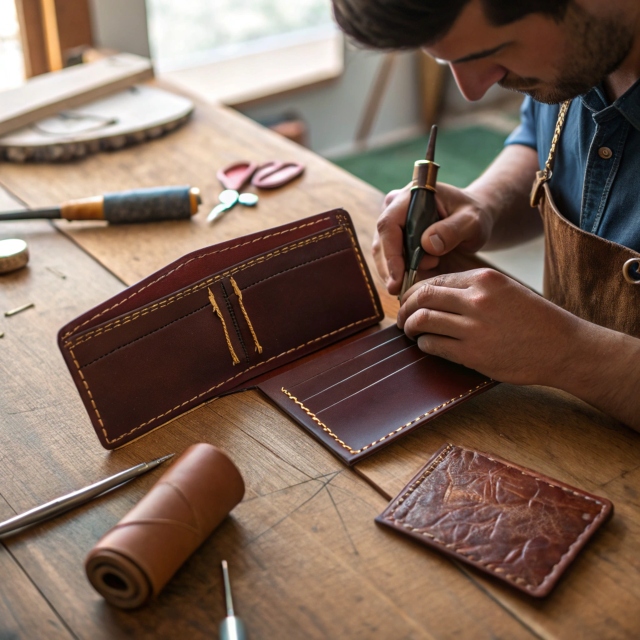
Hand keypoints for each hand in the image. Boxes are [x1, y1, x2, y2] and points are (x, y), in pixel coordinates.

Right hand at [373, 182, 493, 294]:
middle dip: (391, 269)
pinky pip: (388, 259)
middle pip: (381, 242)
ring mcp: (392, 223)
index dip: (391, 254)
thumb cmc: (473, 217)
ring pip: (382, 254)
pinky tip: (409, 285)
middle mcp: (394, 207)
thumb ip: (452, 230)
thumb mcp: (472, 221)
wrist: (471, 219)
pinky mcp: (393, 238)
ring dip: (394, 273)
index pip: (389, 225)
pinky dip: (397, 273)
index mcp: (411, 197)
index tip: (399, 278)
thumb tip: (427, 245)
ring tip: (413, 285)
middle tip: (404, 289)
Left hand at [396, 268, 579, 385]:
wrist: (564, 348)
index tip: (409, 300)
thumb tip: (435, 295)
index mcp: (484, 279)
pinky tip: (426, 345)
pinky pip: (433, 344)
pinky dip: (424, 344)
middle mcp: (477, 299)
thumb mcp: (506, 290)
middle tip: (401, 317)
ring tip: (409, 332)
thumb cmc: (534, 320)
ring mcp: (474, 327)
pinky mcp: (472, 354)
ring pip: (423, 320)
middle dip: (406, 307)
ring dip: (410, 326)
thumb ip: (473, 290)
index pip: (436, 280)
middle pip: (423, 297)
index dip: (416, 291)